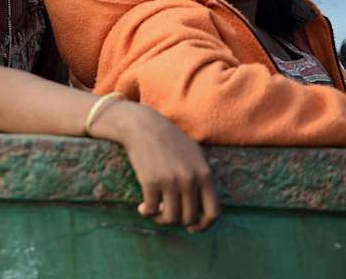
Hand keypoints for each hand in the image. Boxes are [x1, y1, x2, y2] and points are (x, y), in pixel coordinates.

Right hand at [93, 100, 219, 231]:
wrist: (142, 126)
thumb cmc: (168, 139)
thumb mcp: (195, 153)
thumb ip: (203, 176)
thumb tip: (204, 203)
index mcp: (204, 174)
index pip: (213, 212)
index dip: (203, 225)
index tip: (192, 228)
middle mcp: (190, 180)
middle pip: (189, 217)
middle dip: (178, 220)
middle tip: (166, 213)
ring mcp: (170, 181)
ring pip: (170, 217)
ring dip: (161, 219)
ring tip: (154, 212)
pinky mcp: (151, 182)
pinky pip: (151, 209)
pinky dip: (146, 212)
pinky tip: (142, 207)